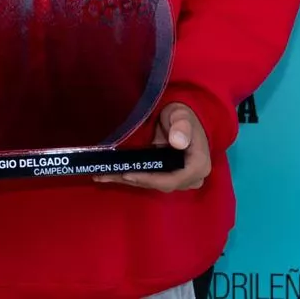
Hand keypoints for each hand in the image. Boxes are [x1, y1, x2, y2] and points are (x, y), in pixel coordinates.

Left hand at [94, 102, 210, 190]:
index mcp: (198, 165)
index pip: (172, 179)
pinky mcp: (167, 177)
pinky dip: (129, 177)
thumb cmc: (183, 115)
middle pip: (158, 184)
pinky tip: (108, 175)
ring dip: (126, 180)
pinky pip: (148, 180)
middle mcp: (190, 178)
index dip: (149, 179)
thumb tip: (178, 142)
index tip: (128, 174)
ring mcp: (178, 179)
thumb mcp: (182, 116)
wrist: (183, 118)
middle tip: (106, 174)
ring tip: (100, 175)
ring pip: (150, 183)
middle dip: (132, 180)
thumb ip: (181, 127)